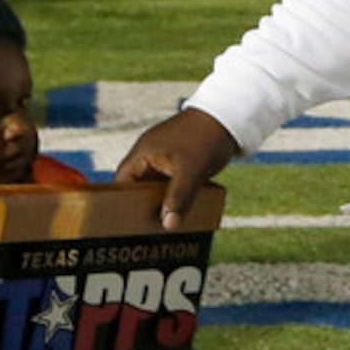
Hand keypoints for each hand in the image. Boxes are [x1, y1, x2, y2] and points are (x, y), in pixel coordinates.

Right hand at [116, 108, 238, 229]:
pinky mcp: (178, 162)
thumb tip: (167, 225)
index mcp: (143, 153)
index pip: (121, 182)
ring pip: (154, 187)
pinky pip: (169, 184)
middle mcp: (149, 155)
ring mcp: (163, 158)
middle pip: (137, 187)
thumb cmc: (206, 139)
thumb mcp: (192, 172)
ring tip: (163, 227)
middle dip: (141, 207)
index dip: (120, 202)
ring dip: (160, 203)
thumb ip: (178, 198)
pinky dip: (173, 196)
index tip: (124, 223)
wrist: (229, 118)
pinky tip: (180, 213)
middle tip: (145, 231)